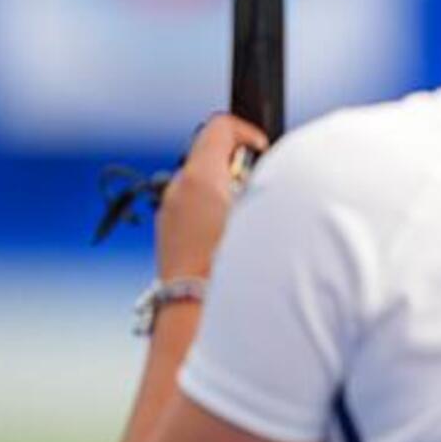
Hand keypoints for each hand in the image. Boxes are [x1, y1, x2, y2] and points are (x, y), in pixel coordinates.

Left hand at [156, 114, 267, 279]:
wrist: (197, 314)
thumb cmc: (234, 270)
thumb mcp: (264, 215)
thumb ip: (266, 185)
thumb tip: (272, 176)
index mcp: (200, 176)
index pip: (221, 126)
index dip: (248, 132)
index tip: (264, 151)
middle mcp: (178, 189)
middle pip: (210, 156)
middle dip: (240, 168)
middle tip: (262, 192)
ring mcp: (169, 213)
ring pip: (201, 185)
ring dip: (227, 193)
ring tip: (250, 222)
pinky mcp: (168, 236)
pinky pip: (192, 211)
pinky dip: (213, 215)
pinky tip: (231, 242)